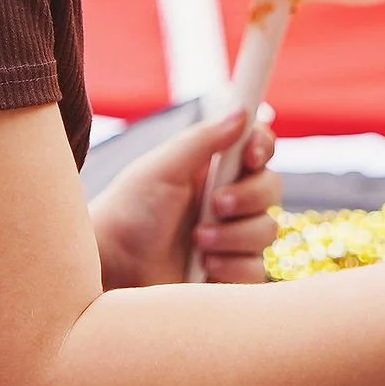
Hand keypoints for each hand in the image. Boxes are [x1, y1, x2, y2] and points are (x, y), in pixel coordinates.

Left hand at [91, 107, 280, 288]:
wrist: (113, 268)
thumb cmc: (128, 213)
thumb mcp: (161, 169)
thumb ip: (202, 140)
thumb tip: (242, 112)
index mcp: (213, 170)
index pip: (257, 149)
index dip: (261, 147)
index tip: (250, 156)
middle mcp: (228, 201)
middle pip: (271, 189)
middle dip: (247, 198)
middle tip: (215, 205)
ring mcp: (232, 238)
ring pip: (267, 230)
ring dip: (233, 236)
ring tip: (198, 242)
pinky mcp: (231, 274)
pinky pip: (257, 269)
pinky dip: (232, 267)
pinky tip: (204, 268)